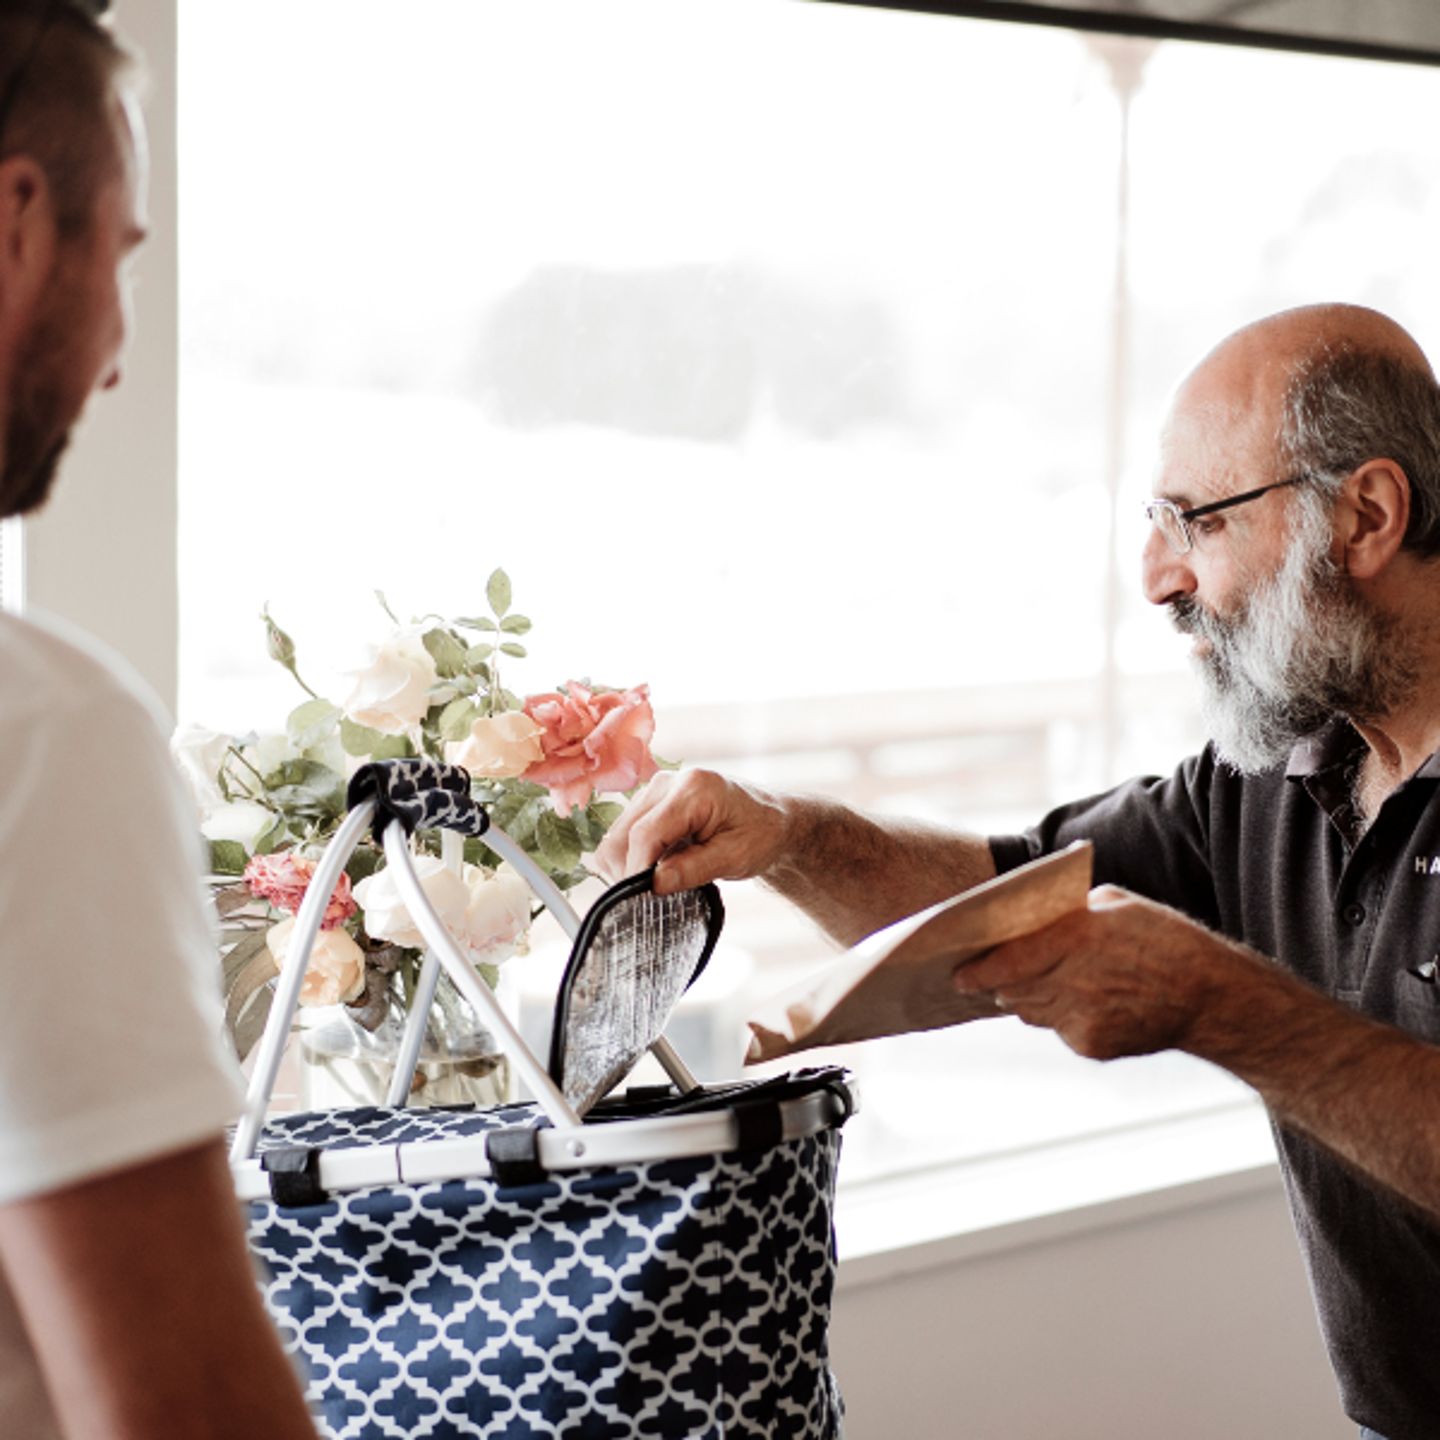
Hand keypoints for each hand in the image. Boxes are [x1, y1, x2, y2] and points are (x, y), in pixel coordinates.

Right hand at [594, 768, 787, 894]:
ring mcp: (654, 791)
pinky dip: (631, 859)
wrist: (770, 819)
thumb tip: (654, 884)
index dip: (637, 872)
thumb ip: (693, 869)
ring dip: (628, 867)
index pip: (646, 834)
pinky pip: (623, 835)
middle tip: (649, 901)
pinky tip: (656, 871)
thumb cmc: (760, 835)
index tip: (640, 902)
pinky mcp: (649, 803)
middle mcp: (667, 782)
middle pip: (622, 835)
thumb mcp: (735, 857)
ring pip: (616, 837)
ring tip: (657, 886)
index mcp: (692, 789)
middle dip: (628, 872)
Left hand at [952, 884, 1236, 1060]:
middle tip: (981, 975)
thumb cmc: (1165, 940)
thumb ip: (1067, 912)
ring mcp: (1084, 1019)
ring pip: (1030, 1010)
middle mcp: (1077, 981)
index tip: (958, 971)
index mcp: (1080, 938)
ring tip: (1046, 981)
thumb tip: (1026, 920)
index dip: (980, 968)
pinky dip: (1059, 1014)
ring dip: (1026, 996)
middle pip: (1012, 988)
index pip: (1011, 958)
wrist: (1213, 997)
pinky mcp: (1092, 1045)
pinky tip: (1087, 1000)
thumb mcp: (1117, 905)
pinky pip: (1057, 1028)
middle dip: (996, 982)